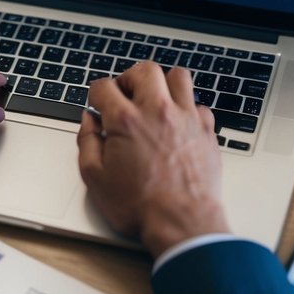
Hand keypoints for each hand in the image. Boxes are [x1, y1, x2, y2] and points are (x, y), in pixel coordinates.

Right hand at [77, 62, 230, 256]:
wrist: (182, 224)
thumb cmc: (140, 206)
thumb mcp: (95, 178)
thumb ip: (87, 142)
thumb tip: (89, 121)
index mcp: (125, 120)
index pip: (105, 86)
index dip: (96, 93)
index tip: (98, 103)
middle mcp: (157, 111)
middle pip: (143, 70)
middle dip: (129, 78)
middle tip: (125, 94)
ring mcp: (185, 118)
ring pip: (177, 76)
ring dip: (163, 83)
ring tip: (154, 99)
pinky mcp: (206, 130)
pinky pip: (198, 104)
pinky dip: (186, 108)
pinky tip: (178, 122)